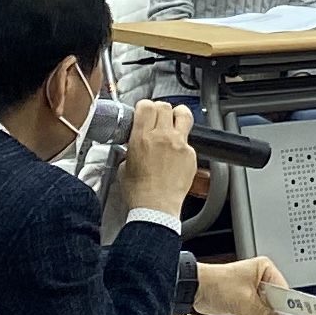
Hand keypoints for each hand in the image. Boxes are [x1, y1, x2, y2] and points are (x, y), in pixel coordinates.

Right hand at [115, 99, 198, 219]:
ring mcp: (179, 144)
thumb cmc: (139, 192)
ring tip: (172, 122)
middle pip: (165, 106)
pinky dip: (182, 142)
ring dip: (177, 115)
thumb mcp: (124, 166)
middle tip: (156, 119)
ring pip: (184, 114)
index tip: (143, 112)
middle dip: (159, 110)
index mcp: (142, 138)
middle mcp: (163, 137)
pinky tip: (175, 154)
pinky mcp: (191, 154)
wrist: (156, 208)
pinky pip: (188, 140)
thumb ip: (130, 149)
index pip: (146, 106)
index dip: (144, 107)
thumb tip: (134, 144)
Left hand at [193, 255, 288, 314]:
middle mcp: (260, 279)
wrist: (196, 289)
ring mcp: (252, 292)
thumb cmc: (217, 283)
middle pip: (275, 301)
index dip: (286, 305)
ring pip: (265, 310)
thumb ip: (261, 313)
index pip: (282, 289)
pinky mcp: (244, 303)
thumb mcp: (244, 300)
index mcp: (265, 269)